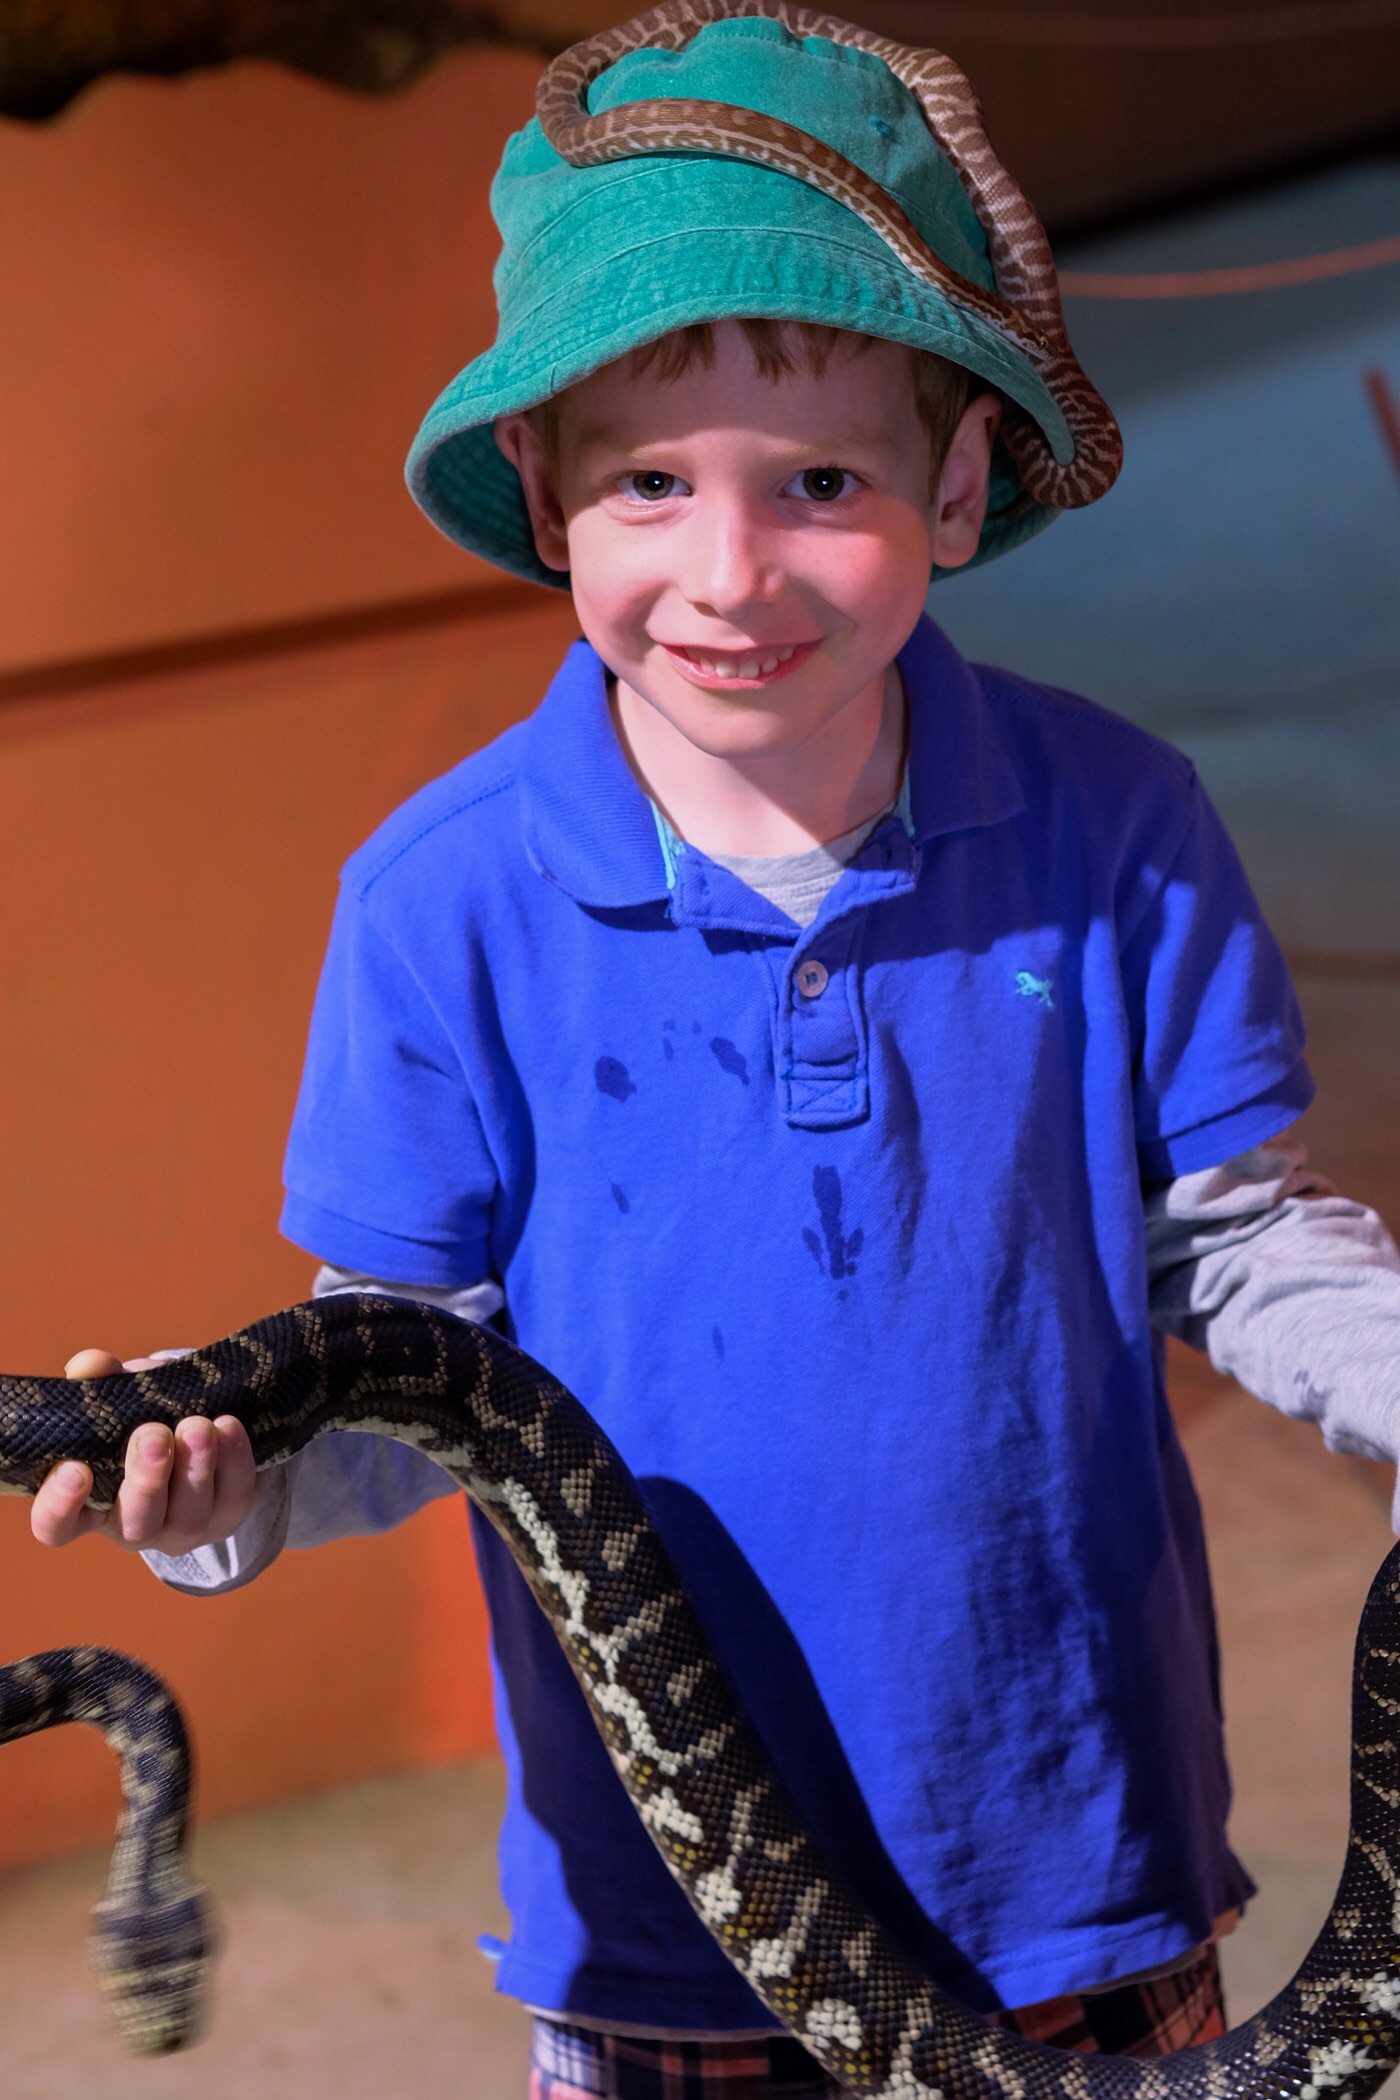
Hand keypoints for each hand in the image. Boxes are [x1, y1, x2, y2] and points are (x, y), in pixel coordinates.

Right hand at [30, 1350, 262, 1551]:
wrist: (202, 1433)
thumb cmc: (142, 1419)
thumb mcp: (120, 1400)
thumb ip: (102, 1382)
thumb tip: (90, 1363)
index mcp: (89, 1504)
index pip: (57, 1525)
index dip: (60, 1506)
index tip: (75, 1468)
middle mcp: (133, 1525)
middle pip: (135, 1522)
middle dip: (146, 1479)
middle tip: (153, 1434)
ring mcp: (182, 1528)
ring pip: (188, 1516)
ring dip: (195, 1469)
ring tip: (199, 1425)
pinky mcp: (228, 1517)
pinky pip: (234, 1496)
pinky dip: (234, 1461)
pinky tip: (229, 1427)